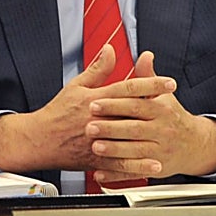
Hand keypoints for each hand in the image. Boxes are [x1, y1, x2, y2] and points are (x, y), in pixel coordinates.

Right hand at [0, 45, 178, 172]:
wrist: (39, 139)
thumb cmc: (58, 112)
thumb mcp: (76, 86)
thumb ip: (97, 69)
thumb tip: (110, 50)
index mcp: (95, 99)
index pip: (128, 88)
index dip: (150, 85)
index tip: (168, 83)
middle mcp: (99, 119)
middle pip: (132, 112)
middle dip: (156, 108)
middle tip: (175, 106)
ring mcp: (98, 139)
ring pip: (128, 139)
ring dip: (150, 139)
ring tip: (169, 138)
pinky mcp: (96, 157)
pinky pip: (120, 162)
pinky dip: (138, 164)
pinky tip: (152, 165)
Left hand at [86, 51, 215, 181]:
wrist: (195, 144)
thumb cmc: (172, 117)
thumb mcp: (163, 95)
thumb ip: (148, 77)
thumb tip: (145, 54)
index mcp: (160, 109)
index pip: (135, 104)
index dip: (114, 104)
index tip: (94, 103)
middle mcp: (162, 130)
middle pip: (134, 128)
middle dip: (111, 128)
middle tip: (89, 126)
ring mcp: (160, 151)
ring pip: (135, 152)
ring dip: (114, 151)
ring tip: (95, 147)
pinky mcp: (156, 168)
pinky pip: (134, 173)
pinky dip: (116, 175)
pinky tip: (100, 173)